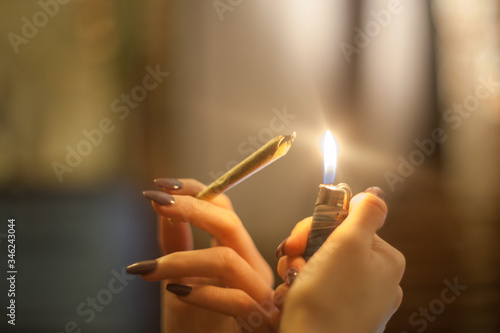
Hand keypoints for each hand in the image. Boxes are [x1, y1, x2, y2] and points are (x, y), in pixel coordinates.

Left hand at [127, 178, 277, 332]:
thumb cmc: (194, 325)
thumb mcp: (178, 278)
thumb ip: (174, 242)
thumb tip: (158, 205)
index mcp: (240, 251)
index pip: (225, 207)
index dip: (196, 190)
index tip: (161, 185)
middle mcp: (254, 266)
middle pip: (230, 223)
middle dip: (191, 208)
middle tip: (156, 203)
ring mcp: (259, 294)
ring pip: (227, 260)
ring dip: (182, 259)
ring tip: (148, 269)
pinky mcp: (259, 321)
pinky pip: (237, 301)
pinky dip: (202, 294)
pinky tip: (174, 293)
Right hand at [276, 188, 404, 332]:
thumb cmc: (329, 302)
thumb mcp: (349, 243)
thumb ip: (365, 212)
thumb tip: (374, 194)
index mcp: (385, 260)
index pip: (347, 223)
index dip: (315, 226)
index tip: (297, 239)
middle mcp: (377, 281)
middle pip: (331, 244)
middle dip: (304, 250)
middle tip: (292, 261)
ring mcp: (359, 301)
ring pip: (320, 266)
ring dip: (297, 269)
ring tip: (291, 284)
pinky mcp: (339, 315)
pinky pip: (316, 289)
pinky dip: (299, 289)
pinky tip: (292, 298)